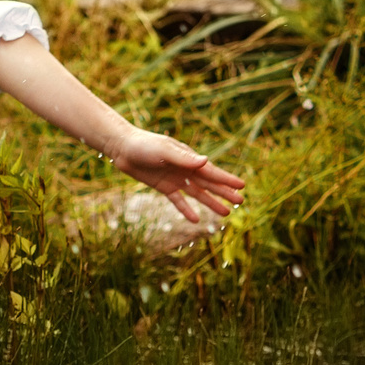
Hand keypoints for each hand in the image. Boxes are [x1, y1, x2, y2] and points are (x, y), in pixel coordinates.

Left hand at [107, 127, 245, 226]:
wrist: (123, 148)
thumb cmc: (144, 145)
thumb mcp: (164, 151)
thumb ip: (183, 158)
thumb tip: (206, 161)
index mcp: (188, 159)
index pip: (211, 171)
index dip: (227, 179)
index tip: (242, 186)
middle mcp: (185, 169)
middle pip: (208, 184)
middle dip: (224, 192)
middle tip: (241, 202)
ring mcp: (175, 179)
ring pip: (197, 194)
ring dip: (211, 203)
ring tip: (226, 213)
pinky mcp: (164, 187)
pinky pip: (178, 201)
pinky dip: (186, 209)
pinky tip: (196, 220)